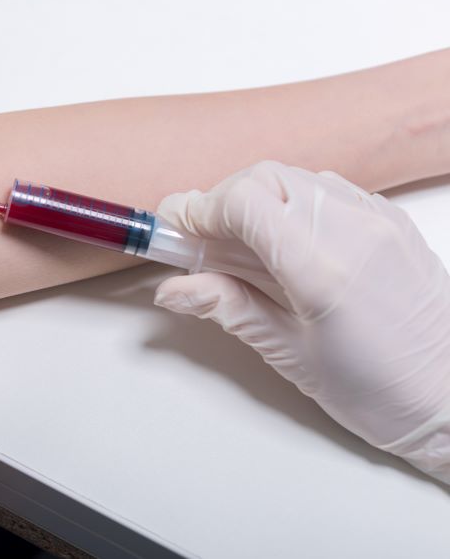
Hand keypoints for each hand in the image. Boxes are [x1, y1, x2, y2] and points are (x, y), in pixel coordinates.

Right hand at [153, 161, 449, 483]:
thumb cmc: (379, 389)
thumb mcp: (290, 354)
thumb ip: (228, 308)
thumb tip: (174, 289)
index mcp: (322, 269)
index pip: (243, 201)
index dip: (199, 211)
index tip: (178, 235)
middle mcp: (354, 230)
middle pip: (263, 177)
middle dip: (221, 201)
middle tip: (201, 242)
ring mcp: (377, 219)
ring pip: (295, 177)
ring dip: (256, 200)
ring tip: (243, 248)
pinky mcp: (390, 220)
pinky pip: (328, 189)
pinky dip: (293, 204)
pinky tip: (285, 244)